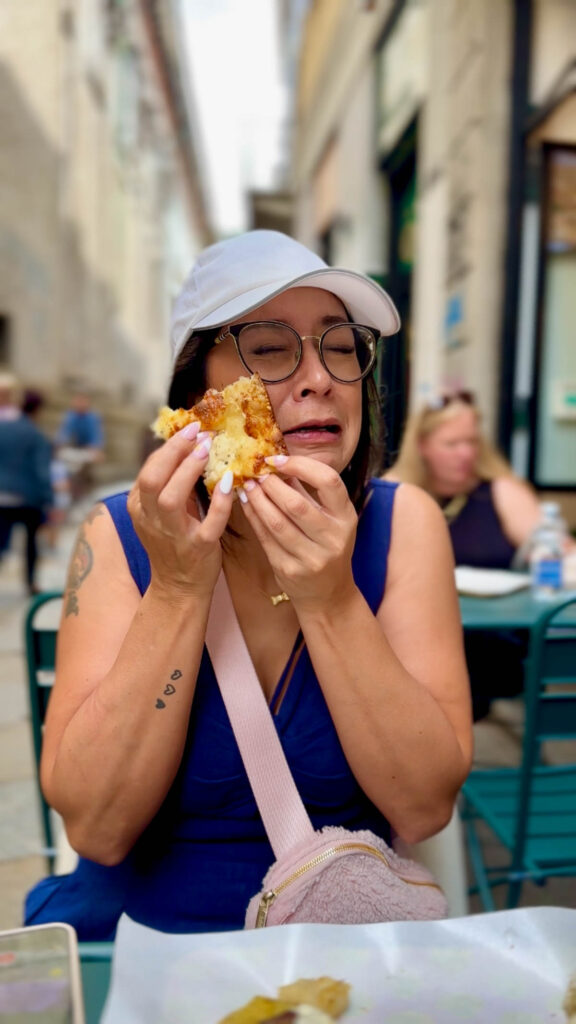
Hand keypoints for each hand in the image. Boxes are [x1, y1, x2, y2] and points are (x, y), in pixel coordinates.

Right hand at [127, 424, 233, 598]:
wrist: (179, 587)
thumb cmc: (174, 544)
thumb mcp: (162, 512)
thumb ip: (171, 484)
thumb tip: (189, 447)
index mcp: (141, 508)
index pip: (149, 470)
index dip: (169, 447)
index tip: (190, 430)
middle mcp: (152, 520)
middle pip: (152, 480)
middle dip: (173, 452)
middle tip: (197, 433)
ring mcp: (174, 535)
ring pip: (170, 499)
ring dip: (189, 470)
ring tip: (207, 450)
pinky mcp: (198, 548)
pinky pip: (209, 523)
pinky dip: (220, 501)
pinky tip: (228, 482)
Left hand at [239, 455, 357, 610]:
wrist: (328, 594)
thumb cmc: (326, 547)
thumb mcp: (330, 520)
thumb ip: (308, 492)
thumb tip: (279, 461)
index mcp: (346, 518)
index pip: (329, 481)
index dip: (301, 466)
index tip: (278, 460)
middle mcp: (333, 538)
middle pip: (297, 504)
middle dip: (271, 485)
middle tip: (255, 471)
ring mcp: (312, 558)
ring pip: (277, 523)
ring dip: (257, 500)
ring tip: (247, 485)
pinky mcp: (290, 570)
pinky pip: (266, 539)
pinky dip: (253, 518)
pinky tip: (246, 505)